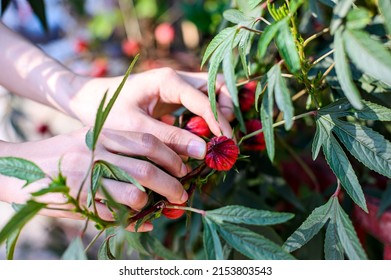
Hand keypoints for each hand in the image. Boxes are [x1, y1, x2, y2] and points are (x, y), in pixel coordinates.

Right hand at [0, 128, 187, 231]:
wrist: (20, 166)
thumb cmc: (62, 151)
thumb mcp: (91, 137)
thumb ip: (121, 146)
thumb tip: (159, 163)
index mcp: (102, 134)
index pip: (148, 142)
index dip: (172, 156)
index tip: (183, 168)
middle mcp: (96, 154)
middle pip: (146, 170)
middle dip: (171, 185)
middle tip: (182, 195)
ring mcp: (85, 179)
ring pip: (132, 194)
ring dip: (151, 204)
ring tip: (158, 206)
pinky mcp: (77, 202)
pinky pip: (113, 215)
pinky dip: (134, 221)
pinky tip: (144, 222)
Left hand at [66, 68, 234, 158]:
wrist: (87, 99)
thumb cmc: (106, 110)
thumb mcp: (137, 127)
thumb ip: (170, 138)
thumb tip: (203, 151)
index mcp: (168, 80)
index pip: (205, 99)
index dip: (219, 122)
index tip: (225, 144)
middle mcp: (176, 78)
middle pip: (215, 86)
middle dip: (225, 110)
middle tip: (225, 138)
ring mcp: (176, 86)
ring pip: (210, 93)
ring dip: (218, 113)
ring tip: (218, 139)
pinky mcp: (172, 96)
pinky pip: (198, 103)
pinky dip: (206, 117)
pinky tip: (204, 136)